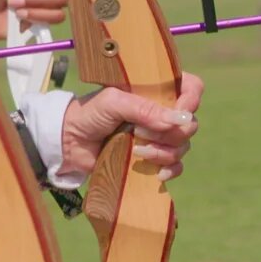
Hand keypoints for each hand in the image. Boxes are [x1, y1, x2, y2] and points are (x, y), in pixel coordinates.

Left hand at [59, 72, 203, 180]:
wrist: (69, 142)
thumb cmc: (89, 115)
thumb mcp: (113, 103)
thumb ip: (144, 109)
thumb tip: (179, 120)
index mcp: (155, 93)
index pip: (191, 88)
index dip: (191, 99)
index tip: (179, 110)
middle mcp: (162, 114)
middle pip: (189, 123)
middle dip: (171, 133)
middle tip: (141, 133)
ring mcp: (158, 137)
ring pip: (183, 146)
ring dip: (164, 152)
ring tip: (137, 150)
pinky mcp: (152, 159)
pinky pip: (176, 166)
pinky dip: (170, 170)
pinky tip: (156, 173)